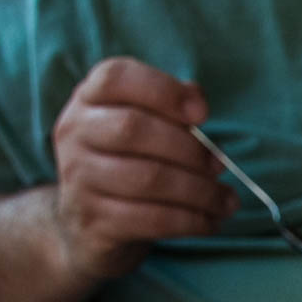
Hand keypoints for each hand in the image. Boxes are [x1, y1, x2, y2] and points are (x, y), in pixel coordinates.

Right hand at [50, 57, 236, 281]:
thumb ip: (169, 107)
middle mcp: (75, 132)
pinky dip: (192, 221)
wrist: (86, 223)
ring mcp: (79, 178)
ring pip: (148, 179)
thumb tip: (197, 100)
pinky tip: (210, 222)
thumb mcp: (144, 127)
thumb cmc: (129, 163)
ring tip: (225, 200)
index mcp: (89, 99)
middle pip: (133, 129)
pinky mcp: (94, 221)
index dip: (162, 90)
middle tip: (219, 165)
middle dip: (189, 149)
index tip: (202, 113)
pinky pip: (153, 219)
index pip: (115, 77)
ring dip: (200, 191)